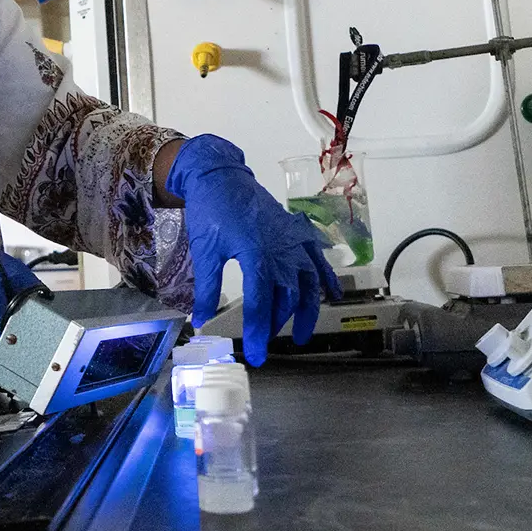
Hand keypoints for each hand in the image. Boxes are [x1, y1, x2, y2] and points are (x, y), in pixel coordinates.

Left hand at [165, 135, 341, 364]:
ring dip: (307, 310)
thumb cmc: (212, 210)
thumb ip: (206, 288)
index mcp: (256, 254)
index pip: (260, 303)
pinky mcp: (297, 233)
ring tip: (303, 334)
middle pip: (286, 297)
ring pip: (308, 283)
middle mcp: (281, 249)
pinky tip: (332, 296)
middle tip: (265, 344)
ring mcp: (293, 241)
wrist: (222, 176)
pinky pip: (318, 260)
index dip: (257, 331)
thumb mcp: (205, 251)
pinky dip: (327, 280)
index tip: (255, 354)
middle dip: (277, 325)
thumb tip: (199, 320)